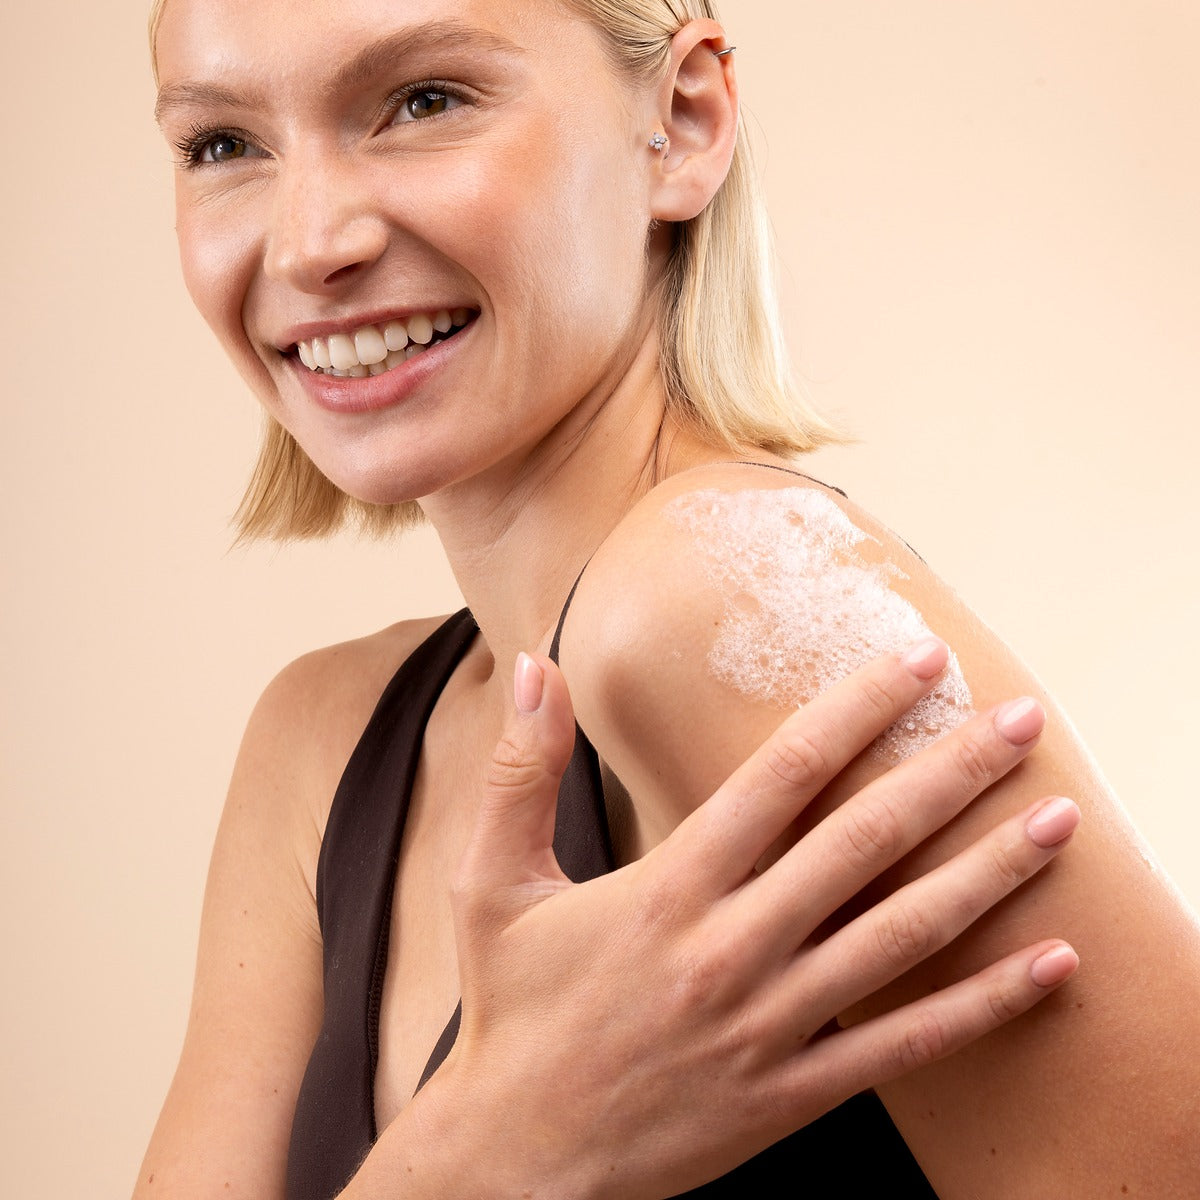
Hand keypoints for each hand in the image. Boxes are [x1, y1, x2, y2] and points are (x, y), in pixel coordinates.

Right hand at [408, 641, 1078, 1199]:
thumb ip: (519, 771)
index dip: (856, 709)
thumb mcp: (490, 881)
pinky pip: (904, 1047)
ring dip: (987, 875)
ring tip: (1057, 823)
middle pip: (864, 843)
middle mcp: (732, 948)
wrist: (520, 1158)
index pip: (782, 774)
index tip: (916, 662)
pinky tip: (1049, 967)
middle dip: (950, 773)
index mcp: (669, 888)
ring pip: (901, 938)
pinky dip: (982, 1008)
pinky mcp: (792, 1093)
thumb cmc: (511, 1008)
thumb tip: (532, 666)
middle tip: (1020, 721)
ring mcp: (770, 1026)